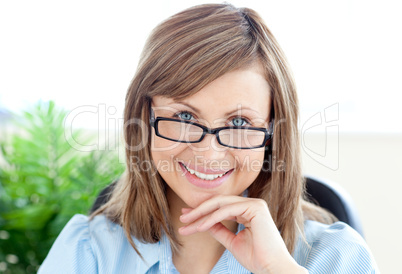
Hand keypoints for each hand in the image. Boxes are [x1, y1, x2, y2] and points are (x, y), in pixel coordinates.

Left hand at [178, 195, 306, 273]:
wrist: (272, 268)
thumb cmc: (256, 257)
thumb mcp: (232, 241)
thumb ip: (218, 230)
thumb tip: (202, 222)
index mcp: (248, 210)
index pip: (220, 207)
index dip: (202, 211)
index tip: (186, 217)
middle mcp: (252, 204)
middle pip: (218, 202)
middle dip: (198, 210)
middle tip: (182, 218)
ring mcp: (255, 204)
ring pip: (220, 204)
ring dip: (201, 214)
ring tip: (186, 222)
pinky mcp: (256, 207)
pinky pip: (227, 210)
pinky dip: (211, 218)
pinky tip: (200, 226)